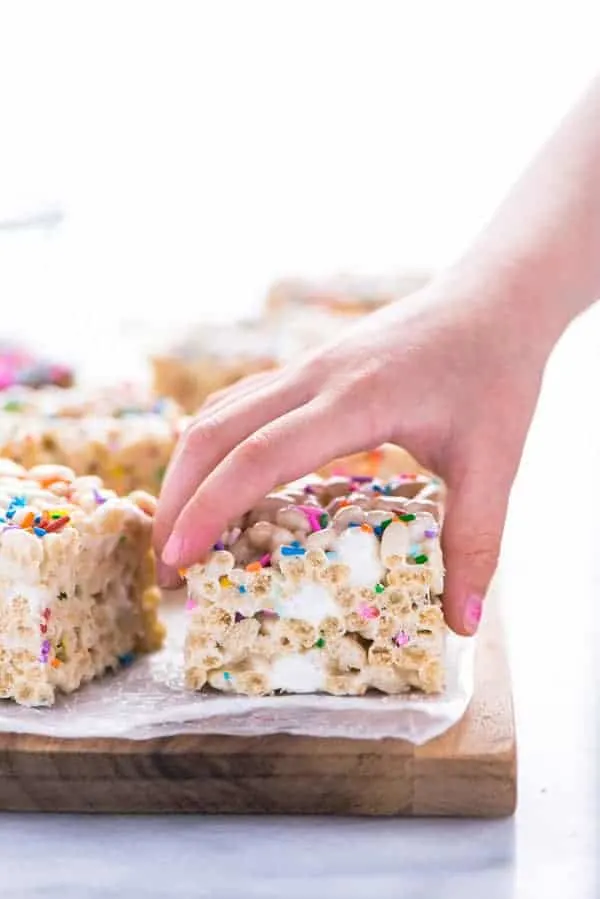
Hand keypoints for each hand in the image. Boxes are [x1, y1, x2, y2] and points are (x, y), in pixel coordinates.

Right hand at [154, 279, 548, 634]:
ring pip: (216, 414)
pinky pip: (238, 404)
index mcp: (357, 399)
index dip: (211, 509)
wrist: (491, 300)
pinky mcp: (305, 370)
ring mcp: (304, 368)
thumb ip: (475, 539)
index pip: (260, 456)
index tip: (180, 563)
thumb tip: (459, 624)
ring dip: (186, 473)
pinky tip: (217, 482)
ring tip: (180, 535)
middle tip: (167, 569)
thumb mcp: (495, 460)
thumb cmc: (494, 373)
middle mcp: (315, 377)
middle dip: (177, 501)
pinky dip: (212, 448)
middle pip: (214, 431)